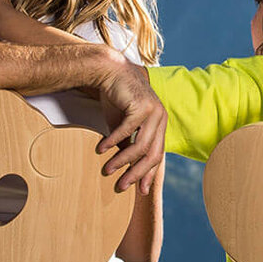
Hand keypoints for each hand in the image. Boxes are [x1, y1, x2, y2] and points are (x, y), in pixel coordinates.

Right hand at [95, 54, 167, 194]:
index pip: (157, 155)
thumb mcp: (122, 126)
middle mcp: (161, 118)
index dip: (148, 174)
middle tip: (120, 187)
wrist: (110, 71)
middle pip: (152, 154)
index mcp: (159, 125)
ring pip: (141, 145)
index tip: (140, 191)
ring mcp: (154, 111)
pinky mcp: (142, 104)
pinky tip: (101, 149)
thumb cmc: (116, 98)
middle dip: (136, 173)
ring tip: (107, 169)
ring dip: (122, 160)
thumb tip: (124, 167)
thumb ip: (127, 144)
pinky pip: (128, 129)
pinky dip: (114, 141)